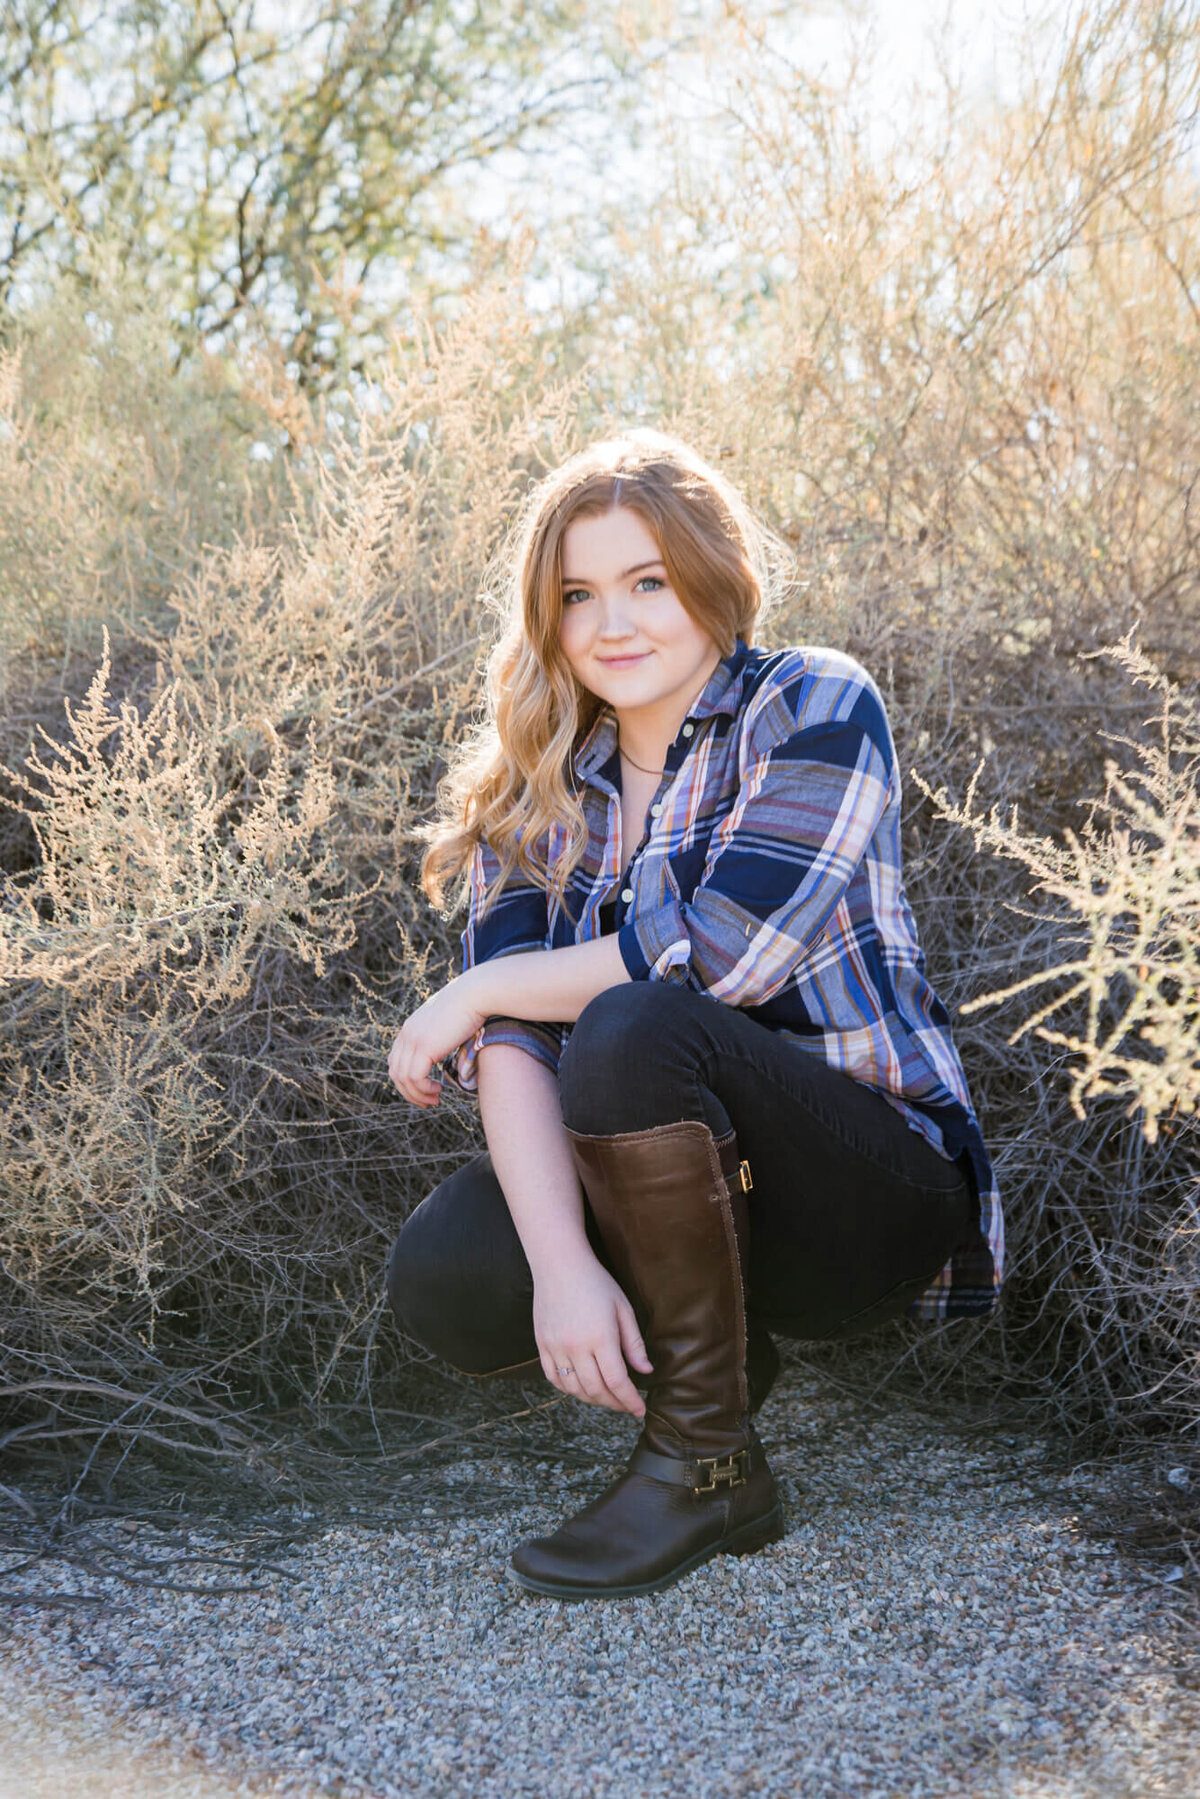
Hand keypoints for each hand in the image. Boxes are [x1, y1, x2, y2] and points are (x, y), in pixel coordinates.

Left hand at [387, 974, 487, 1108]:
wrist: (476, 993)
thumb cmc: (471, 1005)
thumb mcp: (450, 1021)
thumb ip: (442, 1034)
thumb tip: (449, 1045)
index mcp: (410, 1028)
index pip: (396, 1060)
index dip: (406, 1079)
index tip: (424, 1088)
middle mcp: (406, 1034)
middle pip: (395, 1072)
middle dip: (409, 1092)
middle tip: (427, 1101)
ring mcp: (413, 1040)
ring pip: (403, 1078)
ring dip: (417, 1094)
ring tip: (434, 1099)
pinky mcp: (424, 1047)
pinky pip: (415, 1078)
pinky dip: (424, 1089)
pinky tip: (438, 1090)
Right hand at [533, 1253, 652, 1416]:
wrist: (559, 1263)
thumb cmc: (596, 1282)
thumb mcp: (623, 1309)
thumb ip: (634, 1343)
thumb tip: (646, 1371)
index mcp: (601, 1337)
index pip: (618, 1382)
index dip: (630, 1401)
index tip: (640, 1410)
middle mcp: (576, 1347)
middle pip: (596, 1390)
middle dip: (614, 1403)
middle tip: (625, 1405)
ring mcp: (555, 1347)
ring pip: (574, 1389)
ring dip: (592, 1399)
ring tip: (606, 1397)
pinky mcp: (542, 1345)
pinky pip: (553, 1378)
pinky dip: (568, 1389)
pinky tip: (581, 1387)